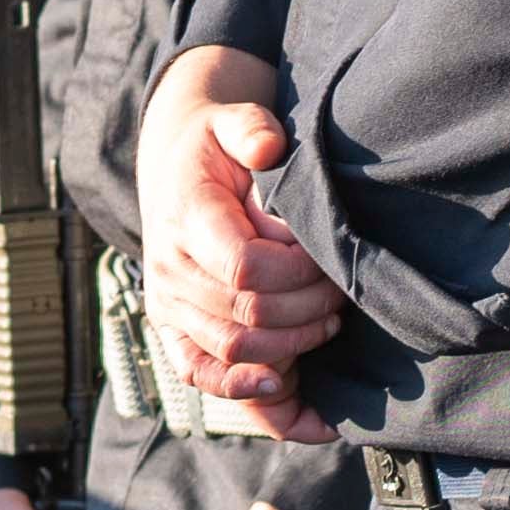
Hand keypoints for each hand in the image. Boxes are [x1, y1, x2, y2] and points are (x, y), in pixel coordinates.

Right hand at [137, 47, 337, 428]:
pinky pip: (200, 374)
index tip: (327, 262)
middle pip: (247, 314)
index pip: (245, 268)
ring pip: (234, 349)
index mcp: (185, 218)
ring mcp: (167, 305)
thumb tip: (268, 148)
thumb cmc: (214, 150)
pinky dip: (241, 390)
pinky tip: (282, 386)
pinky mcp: (172, 329)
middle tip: (341, 294)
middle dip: (307, 309)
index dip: (298, 275)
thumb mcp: (231, 120)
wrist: (174, 171)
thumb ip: (251, 128)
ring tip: (327, 323)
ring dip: (291, 344)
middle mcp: (169, 269)